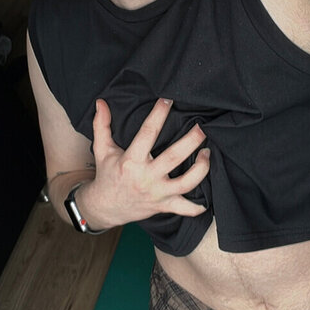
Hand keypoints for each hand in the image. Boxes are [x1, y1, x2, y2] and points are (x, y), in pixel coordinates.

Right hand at [77, 98, 209, 229]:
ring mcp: (157, 194)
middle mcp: (146, 177)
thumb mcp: (102, 150)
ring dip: (201, 168)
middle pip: (174, 157)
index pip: (148, 133)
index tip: (168, 99)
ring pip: (186, 182)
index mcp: (131, 161)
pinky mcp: (164, 206)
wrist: (105, 208)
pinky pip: (186, 209)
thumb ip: (102, 125)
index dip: (159, 114)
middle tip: (202, 126)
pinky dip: (199, 206)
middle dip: (191, 140)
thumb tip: (101, 102)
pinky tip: (209, 195)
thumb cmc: (107, 175)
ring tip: (207, 152)